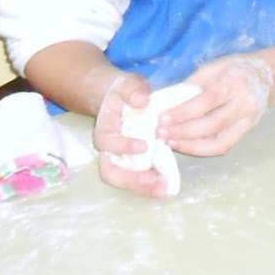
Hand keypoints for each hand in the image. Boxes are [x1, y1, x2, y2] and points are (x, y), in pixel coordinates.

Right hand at [94, 73, 171, 198]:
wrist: (124, 100)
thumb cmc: (126, 91)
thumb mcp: (128, 84)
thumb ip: (132, 89)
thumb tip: (141, 100)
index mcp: (106, 128)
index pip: (107, 141)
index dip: (123, 146)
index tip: (144, 146)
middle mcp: (109, 149)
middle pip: (110, 171)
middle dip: (130, 179)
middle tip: (152, 180)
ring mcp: (120, 158)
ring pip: (123, 180)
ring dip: (142, 188)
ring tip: (164, 190)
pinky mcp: (134, 162)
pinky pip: (138, 178)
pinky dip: (151, 185)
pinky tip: (168, 186)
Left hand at [157, 53, 274, 157]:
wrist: (267, 76)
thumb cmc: (235, 68)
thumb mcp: (213, 67)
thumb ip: (192, 85)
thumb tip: (165, 102)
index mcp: (235, 82)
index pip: (208, 100)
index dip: (184, 112)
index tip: (162, 118)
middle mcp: (245, 103)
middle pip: (213, 124)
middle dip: (183, 131)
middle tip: (160, 133)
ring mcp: (249, 120)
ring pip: (219, 142)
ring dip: (191, 145)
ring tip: (170, 142)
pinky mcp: (247, 132)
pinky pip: (224, 147)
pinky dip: (202, 150)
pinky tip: (185, 145)